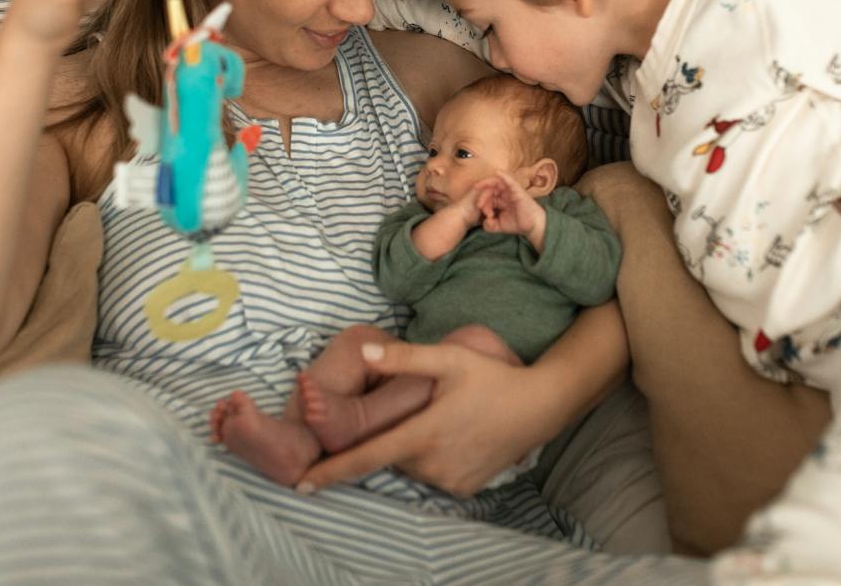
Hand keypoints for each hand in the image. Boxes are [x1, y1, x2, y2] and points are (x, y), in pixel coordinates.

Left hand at [295, 339, 558, 496]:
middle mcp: (431, 464)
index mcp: (421, 434)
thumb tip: (361, 352)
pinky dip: (433, 457)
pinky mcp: (463, 489)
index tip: (301, 483)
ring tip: (443, 418)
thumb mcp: (449, 358)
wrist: (539, 406)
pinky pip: (433, 474)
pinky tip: (454, 434)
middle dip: (393, 434)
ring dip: (414, 445)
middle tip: (421, 409)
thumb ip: (403, 359)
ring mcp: (448, 480)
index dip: (331, 471)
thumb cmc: (491, 377)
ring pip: (411, 465)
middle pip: (391, 454)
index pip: (365, 458)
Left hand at [474, 173, 546, 248]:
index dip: (482, 202)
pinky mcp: (518, 190)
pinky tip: (497, 173)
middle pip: (490, 188)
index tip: (481, 213)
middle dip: (482, 195)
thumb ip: (490, 225)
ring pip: (496, 182)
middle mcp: (505, 193)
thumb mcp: (499, 226)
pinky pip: (510, 180)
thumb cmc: (518, 223)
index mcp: (500, 199)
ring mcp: (511, 190)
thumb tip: (484, 223)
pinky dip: (504, 176)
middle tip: (479, 205)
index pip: (488, 196)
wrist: (532, 227)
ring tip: (479, 188)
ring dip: (487, 184)